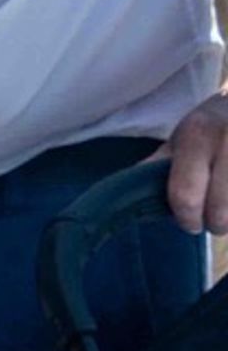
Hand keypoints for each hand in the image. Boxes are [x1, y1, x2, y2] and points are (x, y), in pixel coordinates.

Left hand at [158, 92, 227, 233]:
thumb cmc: (212, 126)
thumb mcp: (182, 137)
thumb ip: (159, 165)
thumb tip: (131, 192)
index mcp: (197, 137)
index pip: (185, 195)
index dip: (186, 218)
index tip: (190, 224)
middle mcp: (227, 143)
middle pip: (220, 212)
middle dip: (215, 225)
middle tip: (213, 223)